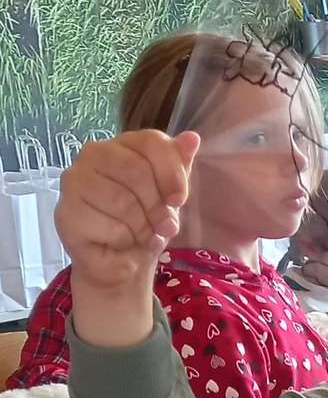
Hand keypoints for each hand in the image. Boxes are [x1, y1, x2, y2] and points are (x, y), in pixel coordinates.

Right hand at [58, 131, 199, 295]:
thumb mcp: (170, 194)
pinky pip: (108, 225)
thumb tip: (192, 138)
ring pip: (122, 201)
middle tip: (165, 227)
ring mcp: (74, 181)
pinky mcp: (65, 212)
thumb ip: (179, 166)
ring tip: (145, 236)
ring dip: (143, 227)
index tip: (178, 200)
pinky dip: (124, 240)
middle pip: (136, 171)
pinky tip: (121, 242)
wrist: (122, 259)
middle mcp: (94, 154)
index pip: (151, 142)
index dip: (171, 174)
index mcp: (123, 144)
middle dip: (158, 206)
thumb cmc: (146, 221)